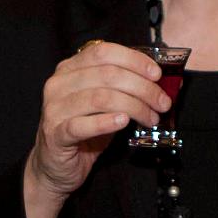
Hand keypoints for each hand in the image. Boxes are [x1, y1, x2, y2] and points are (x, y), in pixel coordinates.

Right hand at [25, 40, 165, 204]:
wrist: (56, 166)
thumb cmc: (85, 130)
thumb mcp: (105, 104)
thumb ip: (125, 88)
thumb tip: (162, 82)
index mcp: (70, 68)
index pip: (103, 52)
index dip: (134, 60)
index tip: (157, 74)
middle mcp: (59, 84)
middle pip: (107, 74)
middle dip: (142, 87)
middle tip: (162, 102)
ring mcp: (54, 108)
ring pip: (100, 98)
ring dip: (133, 107)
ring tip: (150, 118)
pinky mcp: (55, 134)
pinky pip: (82, 125)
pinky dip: (106, 122)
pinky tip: (123, 122)